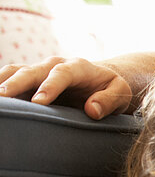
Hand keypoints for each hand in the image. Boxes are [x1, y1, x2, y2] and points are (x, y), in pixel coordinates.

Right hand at [0, 56, 132, 118]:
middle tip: (2, 97)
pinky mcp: (28, 80)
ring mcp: (38, 72)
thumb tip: (92, 110)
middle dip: (16, 83)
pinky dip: (0, 84)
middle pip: (32, 71)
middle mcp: (54, 65)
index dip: (50, 86)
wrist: (99, 81)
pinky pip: (8, 78)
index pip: (62, 73)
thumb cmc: (110, 88)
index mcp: (79, 67)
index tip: (39, 102)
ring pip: (14, 72)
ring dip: (1, 83)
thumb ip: (109, 100)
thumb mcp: (120, 93)